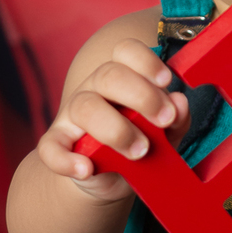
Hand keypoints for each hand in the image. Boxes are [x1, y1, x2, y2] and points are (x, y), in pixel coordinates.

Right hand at [38, 40, 189, 203]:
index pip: (126, 52)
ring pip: (85, 107)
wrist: (109, 179)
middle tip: (165, 120)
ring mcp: (72, 116)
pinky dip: (66, 160)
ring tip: (140, 152)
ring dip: (116, 130)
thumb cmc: (139, 145)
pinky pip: (51, 148)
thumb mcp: (165, 135)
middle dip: (142, 96)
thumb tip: (180, 102)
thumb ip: (176, 120)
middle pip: (109, 75)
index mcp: (122, 78)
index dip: (146, 61)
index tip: (166, 81)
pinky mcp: (57, 145)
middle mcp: (95, 89)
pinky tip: (86, 169)